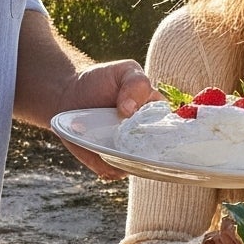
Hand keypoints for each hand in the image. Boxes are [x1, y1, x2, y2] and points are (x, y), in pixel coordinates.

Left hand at [58, 59, 158, 178]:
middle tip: (124, 132)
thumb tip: (130, 110)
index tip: (147, 123)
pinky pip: (115, 171)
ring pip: (137, 166)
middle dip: (145, 148)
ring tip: (108, 141)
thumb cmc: (104, 81)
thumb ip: (136, 84)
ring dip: (125, 158)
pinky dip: (107, 164)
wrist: (69, 94)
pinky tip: (98, 151)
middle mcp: (147, 138)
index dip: (168, 131)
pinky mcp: (109, 164)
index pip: (174, 130)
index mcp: (158, 116)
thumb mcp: (125, 72)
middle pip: (158, 154)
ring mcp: (129, 154)